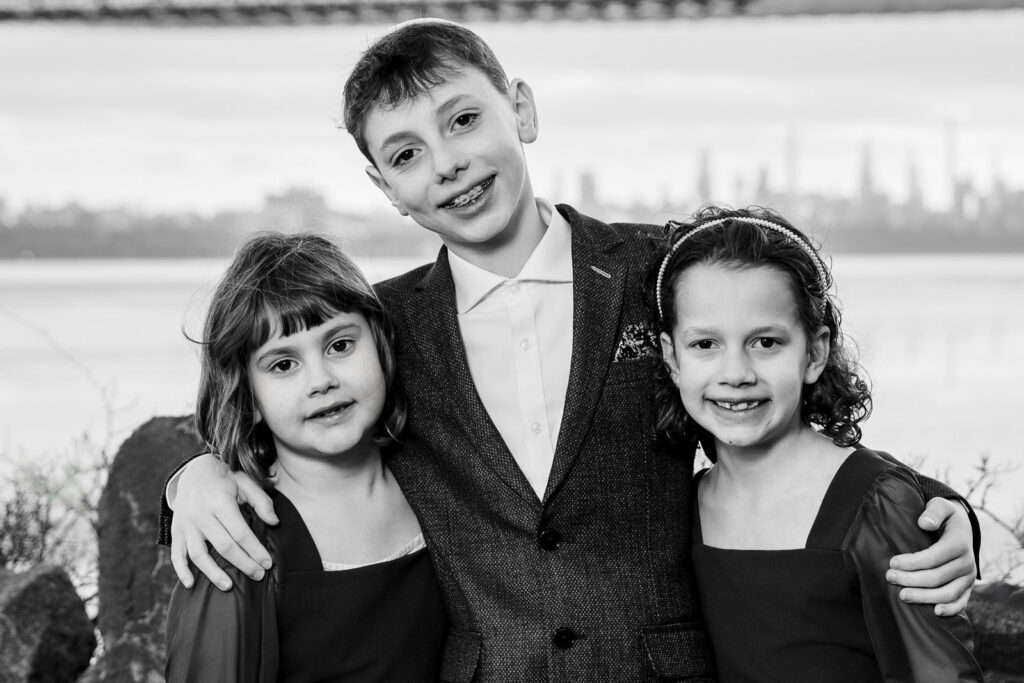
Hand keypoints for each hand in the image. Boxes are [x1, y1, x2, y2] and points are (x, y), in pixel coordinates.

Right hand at [169, 453, 277, 590]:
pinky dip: (181, 571)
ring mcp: (186, 524)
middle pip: (223, 546)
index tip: (268, 563)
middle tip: (258, 576)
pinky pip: (176, 554)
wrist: (194, 470)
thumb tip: (275, 522)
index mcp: (220, 502)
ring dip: (213, 573)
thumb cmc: (226, 479)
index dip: (255, 550)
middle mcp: (201, 514)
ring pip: (198, 554)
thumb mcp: (246, 482)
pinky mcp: (175, 530)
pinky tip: (191, 584)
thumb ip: (262, 501)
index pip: (241, 533)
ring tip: (229, 586)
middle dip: (243, 564)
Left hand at [886, 497, 975, 615]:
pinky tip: (935, 612)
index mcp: (959, 542)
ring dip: (924, 597)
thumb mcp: (940, 506)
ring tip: (901, 596)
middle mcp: (967, 562)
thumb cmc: (943, 517)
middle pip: (937, 577)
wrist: (961, 529)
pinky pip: (961, 602)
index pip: (934, 557)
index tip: (892, 563)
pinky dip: (950, 610)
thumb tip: (924, 523)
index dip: (912, 562)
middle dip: (911, 579)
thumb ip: (933, 512)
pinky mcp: (968, 587)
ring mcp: (969, 577)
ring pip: (947, 593)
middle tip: (889, 577)